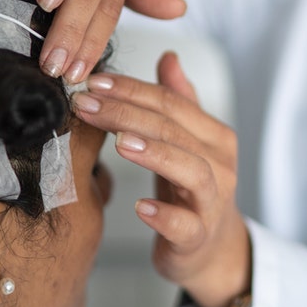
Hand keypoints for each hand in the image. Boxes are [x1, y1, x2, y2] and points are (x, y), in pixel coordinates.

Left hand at [72, 52, 249, 306]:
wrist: (211, 251)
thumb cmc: (190, 192)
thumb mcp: (185, 143)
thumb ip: (178, 101)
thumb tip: (169, 55)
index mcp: (214, 136)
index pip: (171, 103)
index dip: (131, 89)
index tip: (93, 82)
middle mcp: (220, 164)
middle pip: (174, 130)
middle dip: (127, 114)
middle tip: (86, 104)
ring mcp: (213, 201)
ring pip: (190, 170)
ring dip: (154, 154)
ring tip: (120, 144)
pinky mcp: (199, 236)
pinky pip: (186, 225)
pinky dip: (164, 216)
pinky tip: (140, 207)